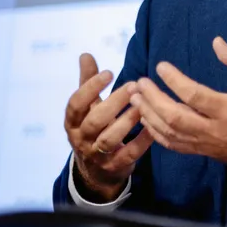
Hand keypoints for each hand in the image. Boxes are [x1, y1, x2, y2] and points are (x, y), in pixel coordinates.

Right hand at [64, 54, 154, 202]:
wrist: (96, 171)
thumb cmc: (94, 129)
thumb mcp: (88, 107)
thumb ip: (87, 82)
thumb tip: (85, 54)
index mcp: (73, 122)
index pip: (75, 104)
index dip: (90, 88)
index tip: (109, 72)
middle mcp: (81, 139)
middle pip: (94, 122)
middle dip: (114, 103)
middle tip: (134, 85)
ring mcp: (97, 155)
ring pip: (109, 139)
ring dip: (127, 121)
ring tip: (143, 105)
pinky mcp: (115, 167)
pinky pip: (129, 154)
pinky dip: (141, 141)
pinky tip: (153, 127)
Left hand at [130, 37, 226, 169]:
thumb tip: (216, 42)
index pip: (194, 95)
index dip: (175, 81)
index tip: (161, 67)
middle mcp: (213, 128)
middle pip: (175, 116)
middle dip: (153, 99)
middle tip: (140, 83)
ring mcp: (204, 142)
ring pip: (169, 132)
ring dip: (149, 114)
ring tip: (136, 98)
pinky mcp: (201, 150)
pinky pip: (172, 144)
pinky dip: (155, 132)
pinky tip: (146, 118)